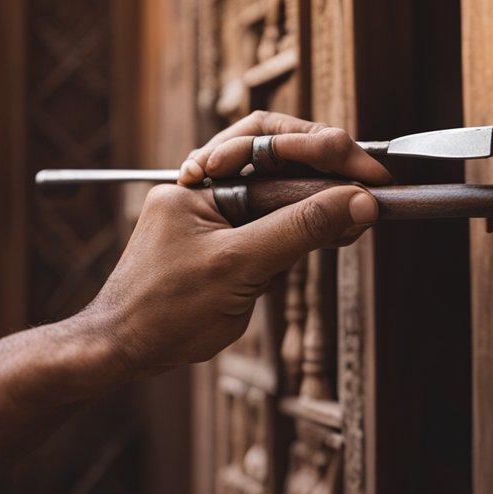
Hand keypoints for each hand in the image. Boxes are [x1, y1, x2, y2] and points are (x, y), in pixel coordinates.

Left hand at [77, 112, 389, 382]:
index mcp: (197, 180)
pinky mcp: (227, 244)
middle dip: (325, 163)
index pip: (268, 142)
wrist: (123, 351)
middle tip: (369, 181)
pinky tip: (333, 235)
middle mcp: (205, 188)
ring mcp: (216, 216)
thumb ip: (299, 229)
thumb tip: (357, 201)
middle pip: (277, 154)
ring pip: (281, 188)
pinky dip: (304, 226)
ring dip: (318, 194)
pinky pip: (274, 221)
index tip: (369, 173)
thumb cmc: (162, 310)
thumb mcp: (238, 266)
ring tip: (354, 214)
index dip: (325, 152)